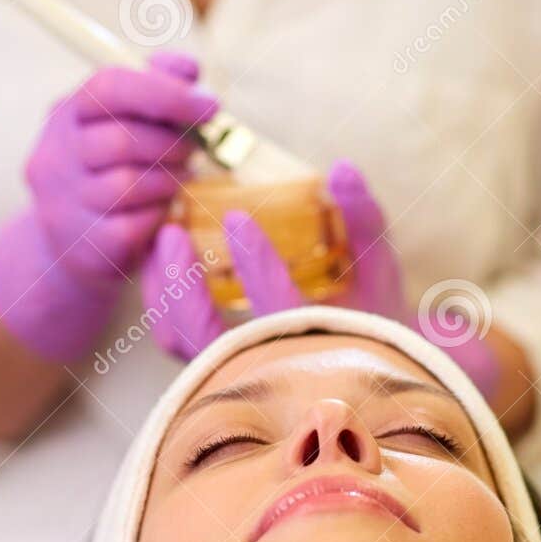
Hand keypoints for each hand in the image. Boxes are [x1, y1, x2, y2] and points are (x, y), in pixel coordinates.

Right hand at [0, 53, 218, 362]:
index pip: (109, 88)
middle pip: (122, 139)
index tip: (211, 106)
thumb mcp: (126, 121)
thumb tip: (190, 69)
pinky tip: (164, 210)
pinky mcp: (82, 245)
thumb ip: (158, 86)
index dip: (165, 92)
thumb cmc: (111, 170)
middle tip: (195, 150)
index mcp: (66, 113)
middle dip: (172, 144)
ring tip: (181, 176)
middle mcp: (54, 155)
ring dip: (169, 179)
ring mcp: (63, 203)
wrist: (71, 245)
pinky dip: (158, 216)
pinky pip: (133, 226)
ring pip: (128, 185)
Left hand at [140, 161, 501, 396]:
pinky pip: (176, 339)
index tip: (238, 217)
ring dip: (165, 292)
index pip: (280, 311)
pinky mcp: (214, 369)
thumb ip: (362, 219)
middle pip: (209, 339)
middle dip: (185, 286)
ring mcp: (236, 373)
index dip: (258, 264)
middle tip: (174, 232)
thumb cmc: (371, 317)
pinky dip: (163, 302)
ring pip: (181, 342)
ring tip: (163, 241)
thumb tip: (341, 168)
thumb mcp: (378, 269)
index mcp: (316, 347)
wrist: (365, 371)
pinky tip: (162, 262)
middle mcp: (269, 369)